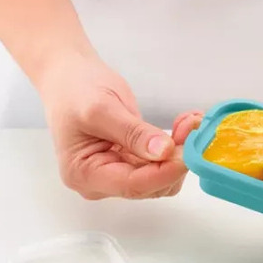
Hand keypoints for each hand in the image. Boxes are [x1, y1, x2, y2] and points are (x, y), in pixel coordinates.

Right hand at [38, 51, 201, 199]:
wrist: (70, 77)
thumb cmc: (76, 90)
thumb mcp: (103, 108)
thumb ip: (133, 133)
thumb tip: (163, 151)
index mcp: (84, 174)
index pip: (132, 185)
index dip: (164, 172)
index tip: (189, 152)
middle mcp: (101, 183)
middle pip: (149, 184)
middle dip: (174, 159)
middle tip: (191, 126)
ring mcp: (117, 174)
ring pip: (161, 176)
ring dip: (179, 152)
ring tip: (187, 122)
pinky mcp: (132, 163)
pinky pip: (160, 163)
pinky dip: (176, 146)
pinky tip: (183, 125)